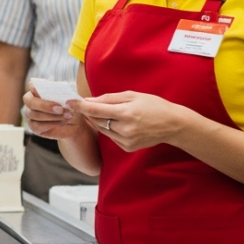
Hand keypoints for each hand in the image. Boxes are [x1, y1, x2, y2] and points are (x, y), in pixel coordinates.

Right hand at [21, 85, 83, 139]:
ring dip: (52, 116)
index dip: (36, 87)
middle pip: (30, 102)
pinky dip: (51, 124)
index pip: (32, 85)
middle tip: (60, 108)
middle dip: (45, 105)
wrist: (74, 122)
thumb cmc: (70, 106)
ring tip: (67, 116)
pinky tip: (62, 122)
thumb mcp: (71, 99)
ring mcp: (30, 114)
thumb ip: (67, 96)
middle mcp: (31, 101)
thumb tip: (66, 100)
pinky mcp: (33, 126)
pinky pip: (37, 126)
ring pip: (34, 115)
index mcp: (38, 89)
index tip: (47, 89)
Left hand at [72, 91, 194, 151]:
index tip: (70, 102)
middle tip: (82, 104)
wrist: (173, 125)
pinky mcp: (127, 147)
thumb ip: (110, 98)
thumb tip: (90, 100)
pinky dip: (109, 129)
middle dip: (89, 112)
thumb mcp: (132, 95)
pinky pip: (111, 136)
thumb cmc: (153, 106)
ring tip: (99, 111)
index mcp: (126, 113)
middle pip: (96, 121)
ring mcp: (126, 140)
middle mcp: (125, 129)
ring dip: (97, 120)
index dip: (81, 106)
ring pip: (102, 129)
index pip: (96, 110)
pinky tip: (115, 122)